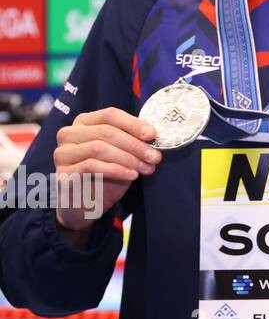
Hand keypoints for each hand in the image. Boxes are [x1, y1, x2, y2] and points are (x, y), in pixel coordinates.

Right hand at [54, 107, 160, 232]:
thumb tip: (153, 134)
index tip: (153, 135)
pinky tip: (131, 175)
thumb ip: (131, 140)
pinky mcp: (62, 173)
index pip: (110, 115)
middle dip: (135, 145)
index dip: (133, 123)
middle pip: (106, 132)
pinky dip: (116, 170)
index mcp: (84, 122)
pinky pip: (91, 166)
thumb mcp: (121, 152)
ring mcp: (62, 153)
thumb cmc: (106, 173)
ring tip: (147, 168)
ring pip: (99, 148)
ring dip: (128, 158)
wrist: (86, 203)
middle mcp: (69, 134)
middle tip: (155, 157)